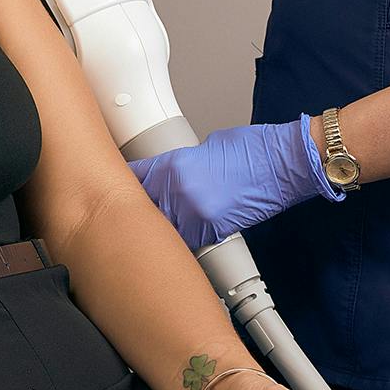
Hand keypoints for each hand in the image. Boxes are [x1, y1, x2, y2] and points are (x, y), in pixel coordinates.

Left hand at [128, 115, 340, 248]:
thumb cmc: (251, 151)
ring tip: (141, 231)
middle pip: (140, 209)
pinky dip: (177, 237)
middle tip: (115, 215)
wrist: (285, 164)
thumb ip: (176, 167)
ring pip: (160, 228)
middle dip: (130, 211)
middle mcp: (182, 194)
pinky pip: (184, 238)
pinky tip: (170, 238)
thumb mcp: (200, 150)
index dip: (116, 186)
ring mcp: (198, 216)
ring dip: (152, 229)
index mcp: (174, 167)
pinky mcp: (215, 232)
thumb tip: (161, 179)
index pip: (132, 180)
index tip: (105, 190)